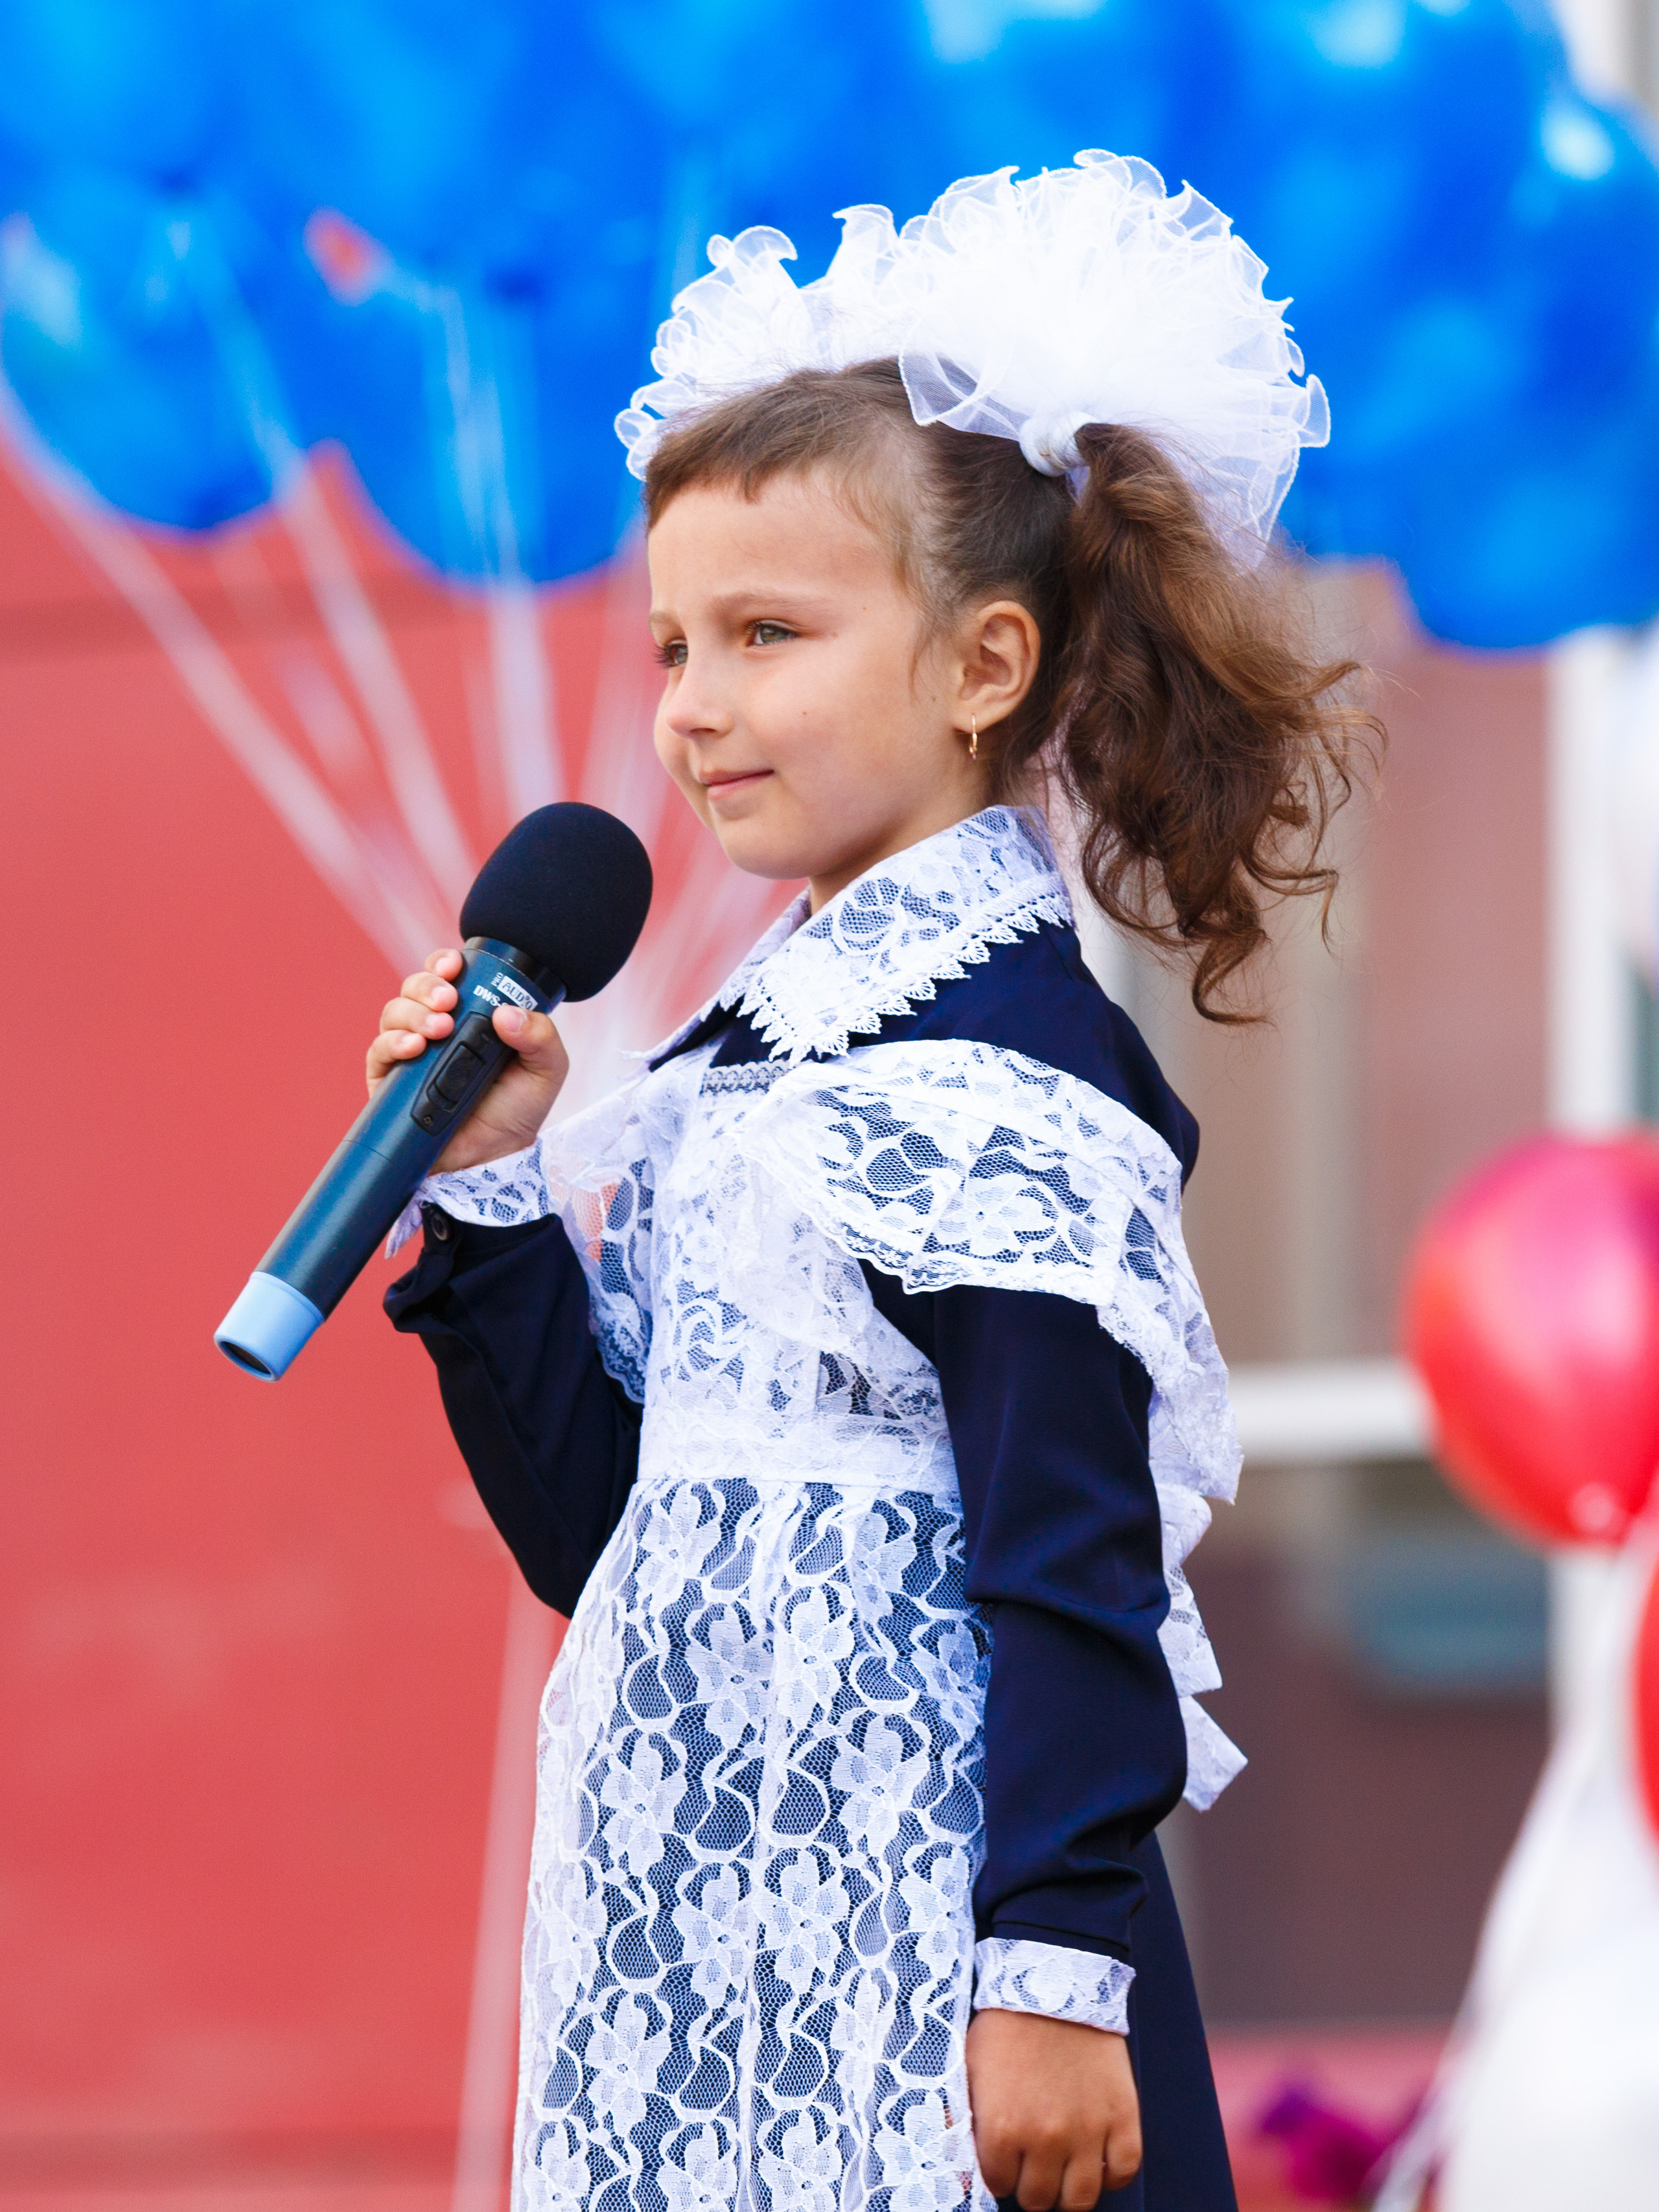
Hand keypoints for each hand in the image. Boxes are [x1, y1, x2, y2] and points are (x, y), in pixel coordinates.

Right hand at [367, 948, 569, 1173]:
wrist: (494, 1159)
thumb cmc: (518, 1110)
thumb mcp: (545, 1070)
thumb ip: (540, 1037)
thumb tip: (507, 1014)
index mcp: (467, 1015)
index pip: (446, 976)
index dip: (443, 963)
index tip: (454, 965)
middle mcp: (434, 1029)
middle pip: (414, 988)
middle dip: (427, 986)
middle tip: (449, 1000)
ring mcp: (408, 1054)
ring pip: (393, 1013)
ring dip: (413, 1013)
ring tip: (438, 1029)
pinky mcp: (388, 1082)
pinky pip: (378, 1052)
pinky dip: (392, 1043)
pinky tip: (413, 1048)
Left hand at [967, 2009, 1142, 2206]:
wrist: (1055, 1981)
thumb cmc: (1006, 2026)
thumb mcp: (969, 2071)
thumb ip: (962, 2125)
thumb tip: (959, 2177)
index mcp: (1001, 2128)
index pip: (999, 2185)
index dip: (1001, 2171)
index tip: (1005, 2156)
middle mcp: (1045, 2139)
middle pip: (1039, 2200)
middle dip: (1032, 2185)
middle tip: (1033, 2163)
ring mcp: (1088, 2131)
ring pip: (1081, 2201)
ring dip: (1069, 2192)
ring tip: (1064, 2169)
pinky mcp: (1122, 2118)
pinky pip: (1123, 2173)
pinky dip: (1111, 2174)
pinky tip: (1097, 2158)